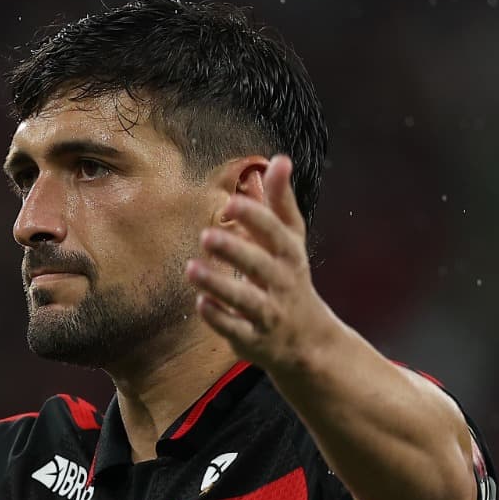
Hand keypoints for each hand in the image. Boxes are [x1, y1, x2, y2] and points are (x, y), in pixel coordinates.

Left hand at [186, 155, 342, 374]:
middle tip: (206, 235)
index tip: (232, 202)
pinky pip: (235, 328)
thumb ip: (281, 202)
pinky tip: (200, 303)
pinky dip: (219, 317)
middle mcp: (281, 283)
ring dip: (218, 284)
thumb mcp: (291, 240)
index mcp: (289, 254)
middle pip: (259, 264)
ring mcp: (268, 313)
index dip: (256, 218)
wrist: (307, 339)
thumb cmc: (290, 277)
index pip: (275, 233)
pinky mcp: (253, 338)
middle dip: (234, 250)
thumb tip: (279, 159)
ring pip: (244, 299)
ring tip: (191, 269)